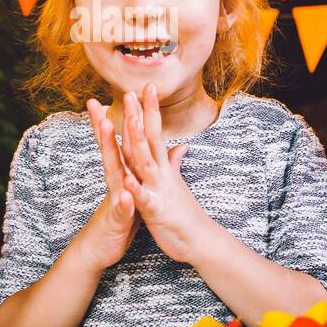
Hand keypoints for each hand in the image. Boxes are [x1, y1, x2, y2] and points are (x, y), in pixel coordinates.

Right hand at [73, 97, 141, 272]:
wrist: (99, 249)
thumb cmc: (118, 217)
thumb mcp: (132, 189)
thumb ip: (139, 169)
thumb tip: (147, 149)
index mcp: (122, 173)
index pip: (119, 142)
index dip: (123, 118)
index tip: (124, 93)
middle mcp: (115, 181)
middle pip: (110, 149)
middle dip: (106, 126)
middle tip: (99, 103)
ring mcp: (113, 199)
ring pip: (113, 173)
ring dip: (110, 151)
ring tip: (108, 130)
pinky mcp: (117, 220)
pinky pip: (121, 210)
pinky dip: (123, 202)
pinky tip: (125, 195)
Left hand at [116, 83, 216, 265]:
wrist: (200, 240)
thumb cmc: (185, 212)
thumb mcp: (176, 183)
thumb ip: (174, 163)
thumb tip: (180, 146)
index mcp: (162, 167)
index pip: (154, 132)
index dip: (149, 110)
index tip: (144, 86)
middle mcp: (161, 173)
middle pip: (148, 139)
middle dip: (139, 115)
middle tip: (132, 91)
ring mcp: (159, 190)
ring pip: (145, 162)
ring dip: (136, 142)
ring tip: (129, 122)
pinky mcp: (156, 211)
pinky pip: (144, 199)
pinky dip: (135, 190)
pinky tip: (125, 180)